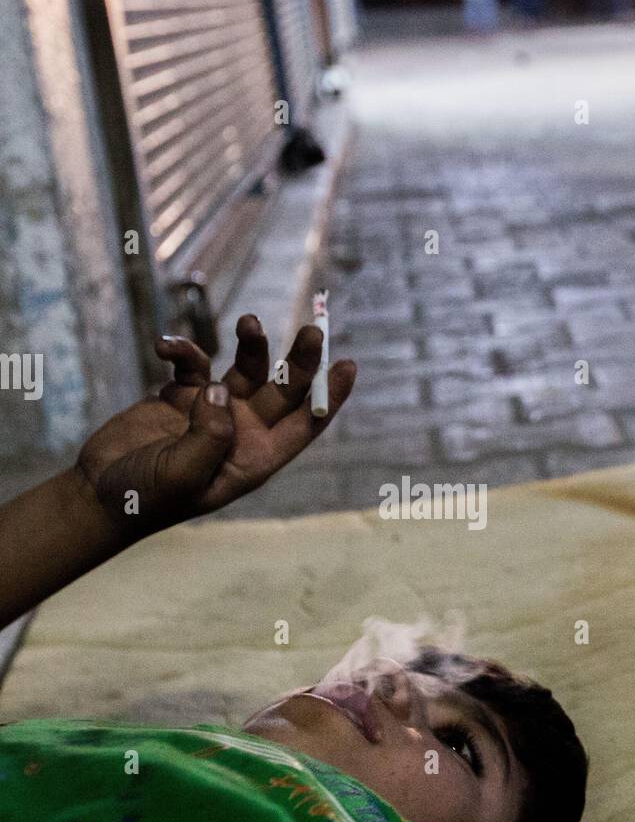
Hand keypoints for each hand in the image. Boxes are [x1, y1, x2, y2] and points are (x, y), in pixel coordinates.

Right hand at [77, 315, 354, 534]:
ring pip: (245, 368)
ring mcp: (211, 411)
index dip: (328, 397)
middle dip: (300, 360)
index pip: (303, 425)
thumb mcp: (182, 475)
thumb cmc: (145, 498)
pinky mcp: (179, 396)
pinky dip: (183, 350)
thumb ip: (208, 435)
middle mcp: (241, 432)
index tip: (348, 366)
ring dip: (250, 344)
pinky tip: (164, 347)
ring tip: (248, 322)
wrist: (99, 494)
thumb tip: (221, 390)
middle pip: (283, 390)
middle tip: (313, 331)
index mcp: (254, 458)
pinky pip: (192, 364)